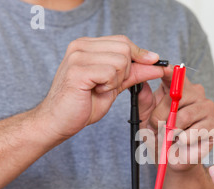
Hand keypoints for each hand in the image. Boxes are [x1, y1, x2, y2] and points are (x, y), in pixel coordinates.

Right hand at [34, 35, 164, 142]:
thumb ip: (133, 73)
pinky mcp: (77, 70)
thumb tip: (155, 64)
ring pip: (120, 61)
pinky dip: (109, 86)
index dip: (140, 53)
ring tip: (99, 89)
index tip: (154, 62)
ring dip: (116, 81)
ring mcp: (77, 56)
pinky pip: (110, 73)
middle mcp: (81, 46)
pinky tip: (95, 91)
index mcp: (87, 46)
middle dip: (126, 71)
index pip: (123, 41)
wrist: (58, 121)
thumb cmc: (82, 105)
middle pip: (125, 48)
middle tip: (110, 85)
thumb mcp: (114, 86)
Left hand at [137, 67, 213, 171]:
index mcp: (178, 88)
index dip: (168, 71)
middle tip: (157, 130)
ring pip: (184, 116)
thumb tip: (140, 84)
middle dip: (161, 117)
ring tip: (170, 138)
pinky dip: (184, 140)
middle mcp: (195, 93)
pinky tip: (183, 142)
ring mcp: (207, 107)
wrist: (174, 159)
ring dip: (172, 132)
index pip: (174, 74)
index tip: (162, 69)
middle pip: (176, 97)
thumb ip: (144, 102)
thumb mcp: (146, 119)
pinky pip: (195, 131)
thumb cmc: (161, 136)